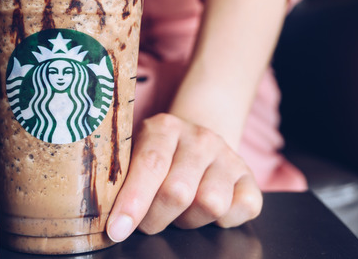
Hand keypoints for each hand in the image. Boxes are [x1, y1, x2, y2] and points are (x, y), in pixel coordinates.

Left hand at [106, 114, 262, 241]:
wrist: (196, 141)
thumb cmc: (156, 158)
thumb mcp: (133, 156)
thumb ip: (120, 178)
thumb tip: (107, 218)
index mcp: (164, 127)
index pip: (150, 164)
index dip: (132, 202)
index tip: (117, 230)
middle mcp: (200, 138)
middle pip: (178, 191)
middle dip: (156, 218)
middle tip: (148, 220)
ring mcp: (229, 156)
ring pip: (211, 204)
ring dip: (189, 220)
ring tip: (179, 211)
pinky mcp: (250, 177)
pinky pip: (243, 208)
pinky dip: (223, 221)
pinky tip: (207, 212)